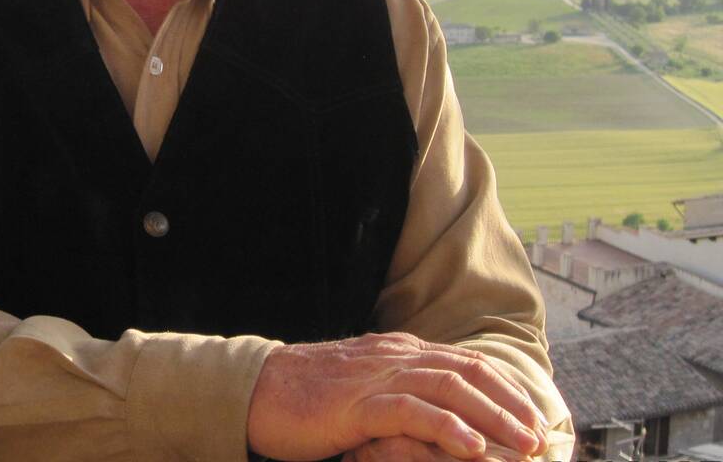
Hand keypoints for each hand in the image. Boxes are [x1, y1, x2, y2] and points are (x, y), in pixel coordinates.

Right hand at [246, 333, 548, 460]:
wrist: (256, 389)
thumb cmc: (306, 397)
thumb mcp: (361, 387)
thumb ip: (397, 391)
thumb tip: (438, 410)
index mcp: (396, 351)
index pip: (463, 362)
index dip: (504, 387)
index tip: (533, 415)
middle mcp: (393, 357)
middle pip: (465, 372)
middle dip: (509, 402)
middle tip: (540, 433)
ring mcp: (375, 378)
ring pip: (447, 388)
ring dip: (492, 416)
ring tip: (522, 443)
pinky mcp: (357, 405)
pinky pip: (410, 412)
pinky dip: (446, 427)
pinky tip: (472, 446)